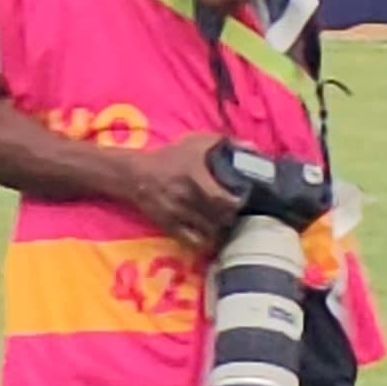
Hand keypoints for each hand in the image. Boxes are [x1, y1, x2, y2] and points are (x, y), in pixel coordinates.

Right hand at [113, 134, 240, 251]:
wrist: (134, 173)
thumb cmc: (169, 157)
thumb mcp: (194, 142)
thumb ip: (223, 143)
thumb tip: (252, 148)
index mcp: (194, 175)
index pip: (221, 198)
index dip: (236, 203)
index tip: (241, 201)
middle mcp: (186, 196)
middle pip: (220, 217)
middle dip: (231, 217)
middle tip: (236, 214)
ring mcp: (177, 213)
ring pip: (210, 232)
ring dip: (221, 231)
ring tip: (225, 226)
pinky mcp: (170, 226)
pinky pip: (194, 242)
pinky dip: (206, 243)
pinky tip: (211, 237)